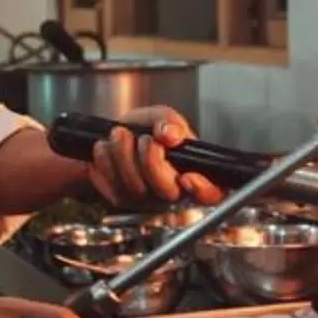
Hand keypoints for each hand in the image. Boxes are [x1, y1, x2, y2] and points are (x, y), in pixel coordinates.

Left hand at [89, 107, 220, 212]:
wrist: (110, 135)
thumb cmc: (141, 128)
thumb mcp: (160, 117)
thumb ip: (169, 120)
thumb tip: (170, 134)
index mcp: (192, 171)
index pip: (212, 193)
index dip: (203, 190)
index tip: (187, 177)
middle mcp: (171, 191)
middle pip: (168, 191)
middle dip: (151, 160)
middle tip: (143, 138)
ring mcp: (145, 200)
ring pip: (136, 188)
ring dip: (122, 154)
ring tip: (119, 133)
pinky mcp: (120, 201)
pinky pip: (112, 187)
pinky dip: (105, 161)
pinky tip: (106, 148)